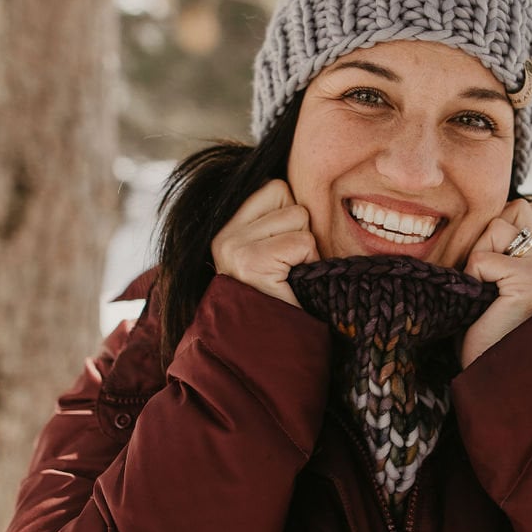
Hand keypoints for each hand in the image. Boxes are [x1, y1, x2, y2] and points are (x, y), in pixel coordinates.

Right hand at [211, 179, 319, 305]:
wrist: (271, 352)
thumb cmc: (283, 301)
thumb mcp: (274, 252)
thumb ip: (278, 219)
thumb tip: (305, 179)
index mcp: (226, 228)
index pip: (276, 187)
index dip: (294, 218)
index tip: (285, 253)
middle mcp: (224, 234)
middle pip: (291, 200)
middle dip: (302, 233)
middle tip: (288, 269)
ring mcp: (233, 246)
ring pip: (300, 218)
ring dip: (307, 250)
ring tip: (289, 277)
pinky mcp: (250, 261)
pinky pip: (303, 242)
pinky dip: (308, 264)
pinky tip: (291, 284)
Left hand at [460, 199, 531, 367]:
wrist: (498, 375)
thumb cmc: (486, 335)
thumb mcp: (495, 286)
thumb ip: (500, 252)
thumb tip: (486, 219)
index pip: (527, 209)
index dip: (499, 225)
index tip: (489, 264)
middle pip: (514, 208)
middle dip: (487, 234)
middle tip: (483, 274)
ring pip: (496, 226)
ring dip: (477, 256)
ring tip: (482, 289)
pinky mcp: (530, 279)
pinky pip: (482, 258)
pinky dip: (471, 277)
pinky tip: (481, 301)